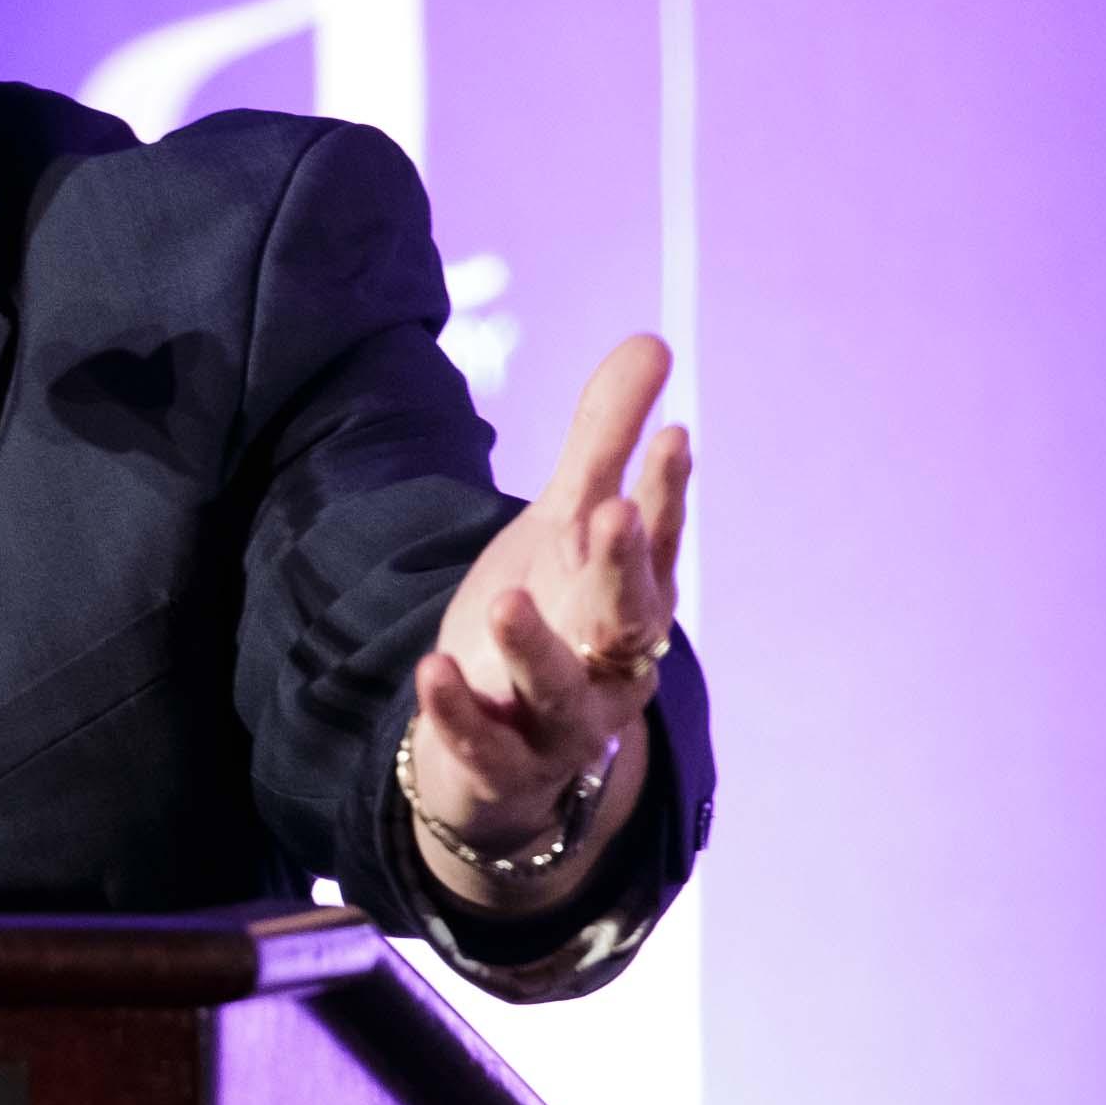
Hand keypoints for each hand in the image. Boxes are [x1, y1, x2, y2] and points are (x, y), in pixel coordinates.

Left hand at [407, 334, 693, 889]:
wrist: (505, 743)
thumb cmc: (553, 613)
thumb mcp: (568, 521)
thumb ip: (605, 438)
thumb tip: (655, 340)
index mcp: (633, 595)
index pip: (659, 540)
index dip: (667, 493)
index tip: (673, 434)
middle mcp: (612, 660)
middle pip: (628, 617)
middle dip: (622, 568)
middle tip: (611, 511)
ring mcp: (563, 720)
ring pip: (561, 692)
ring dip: (535, 648)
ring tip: (505, 601)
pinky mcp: (507, 764)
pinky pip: (488, 748)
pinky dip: (460, 716)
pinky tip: (432, 669)